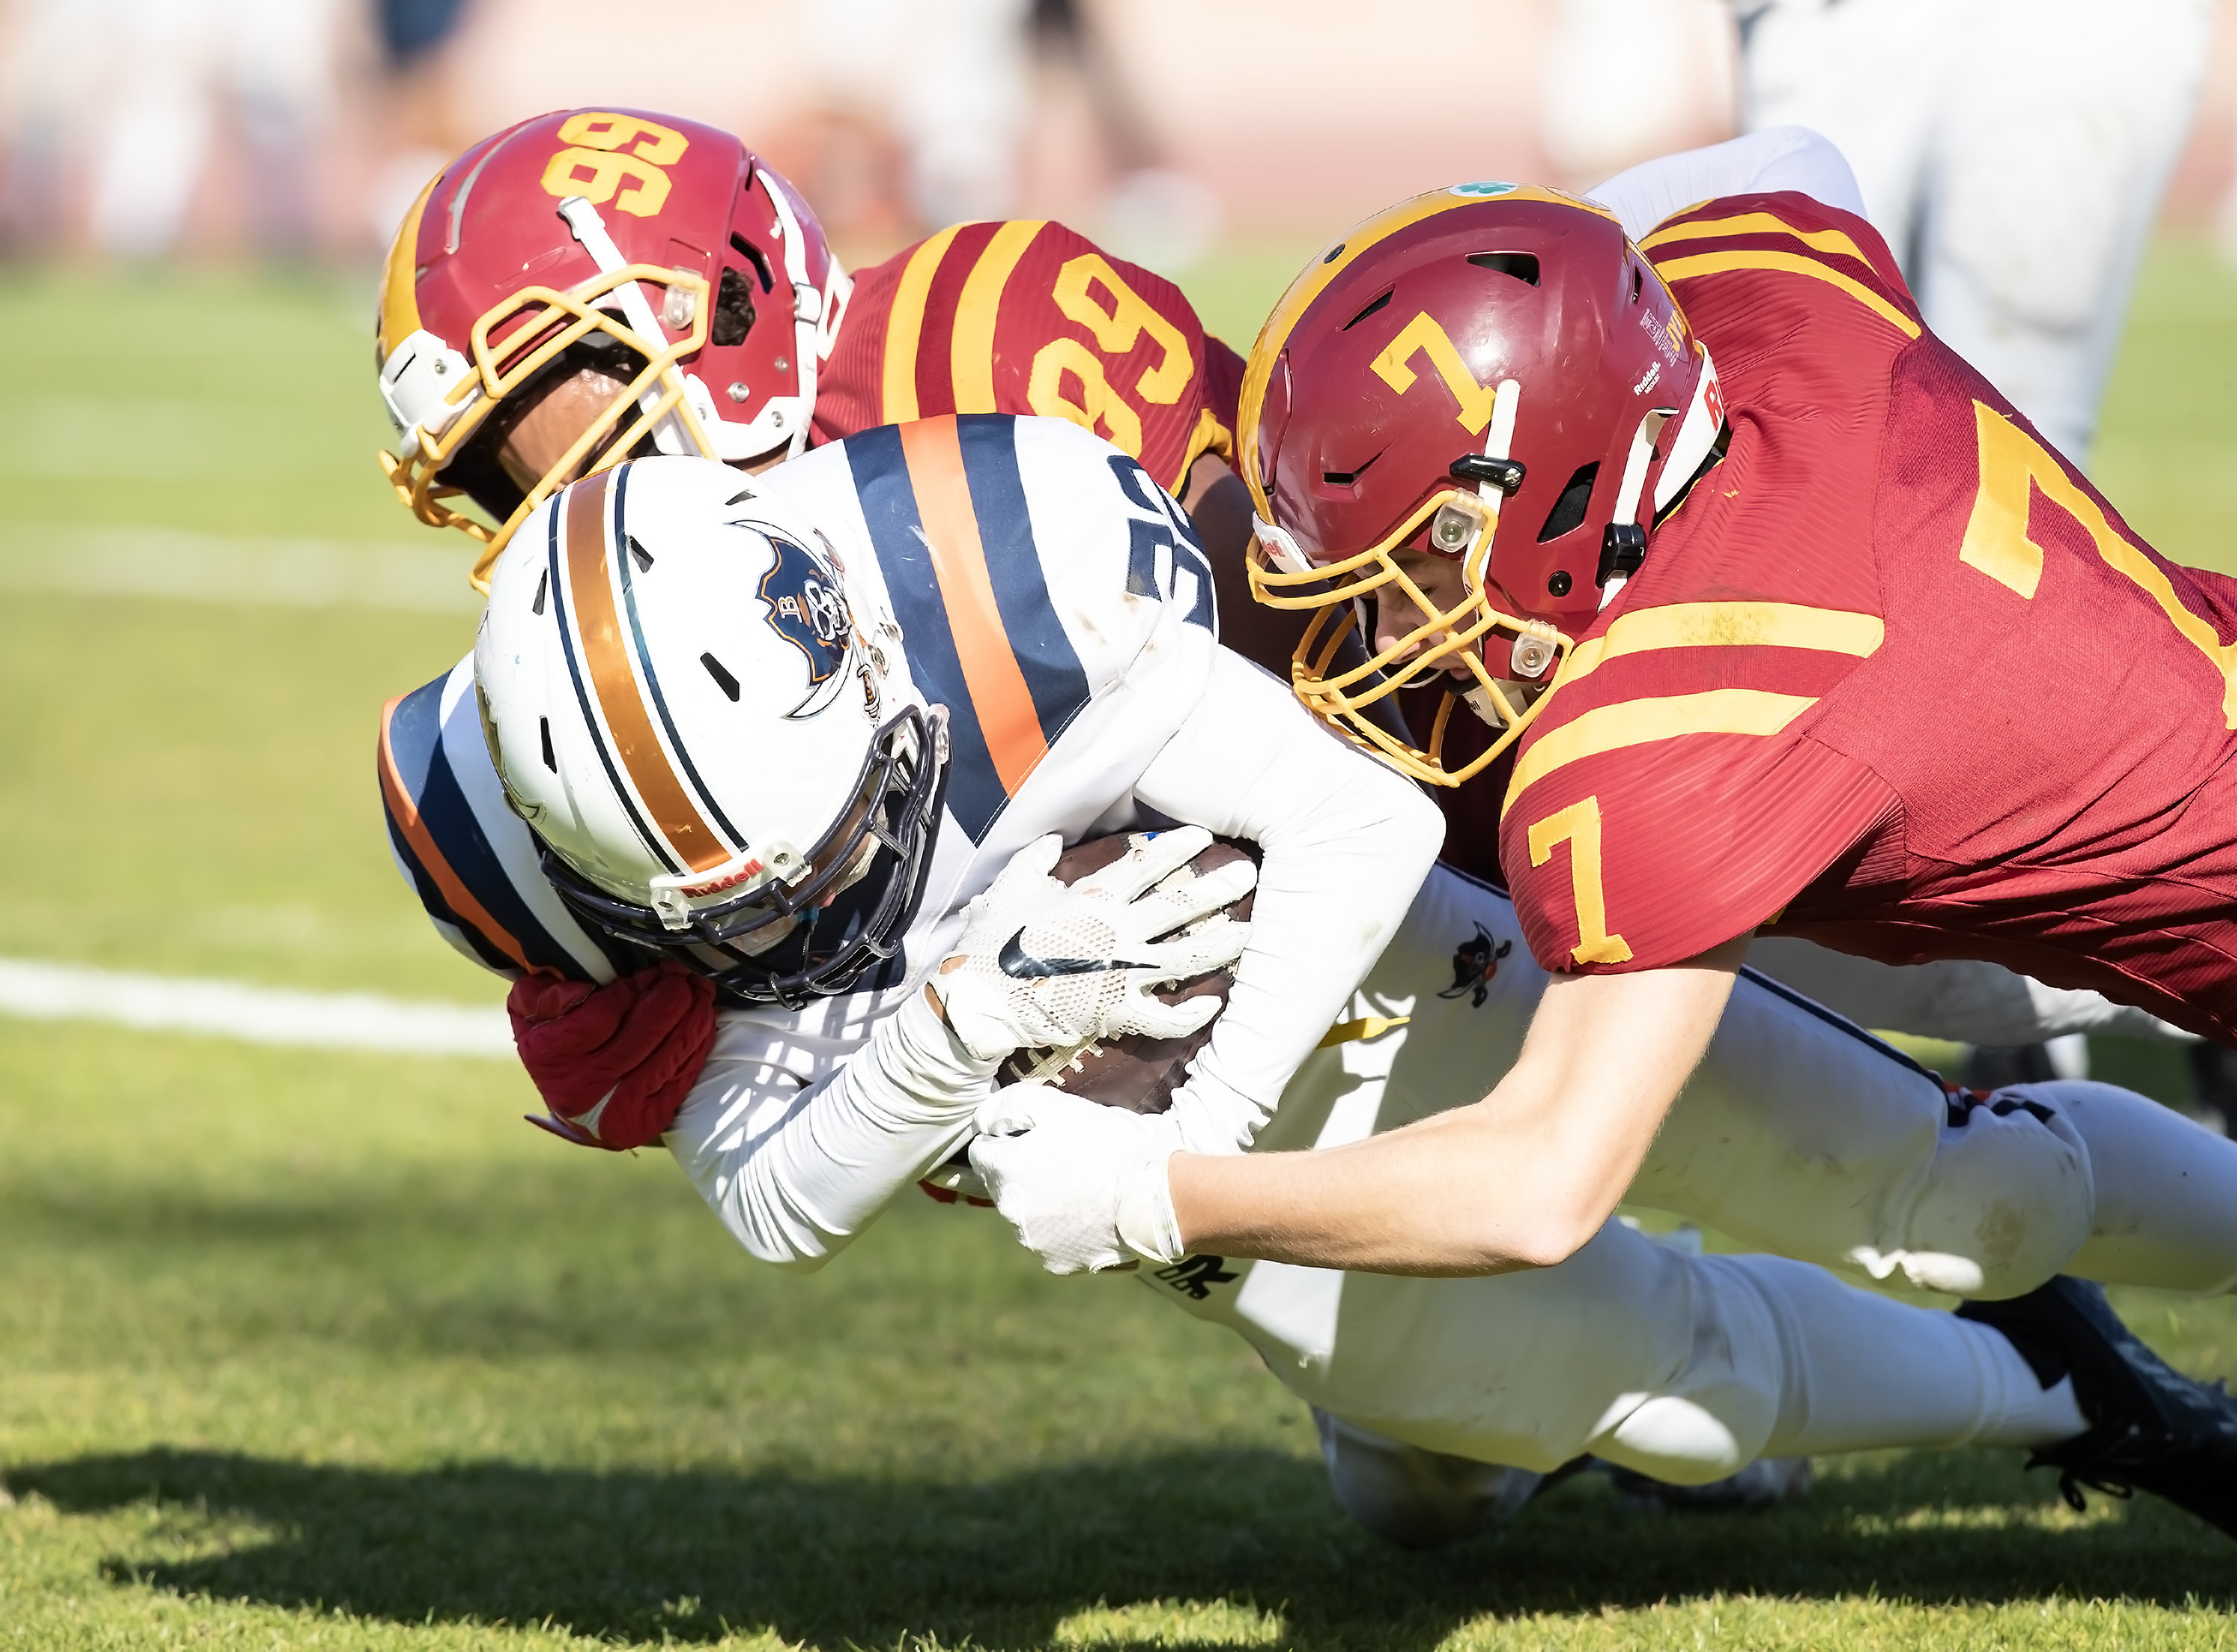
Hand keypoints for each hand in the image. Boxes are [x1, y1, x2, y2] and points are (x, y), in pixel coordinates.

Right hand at [509, 961, 716, 1149]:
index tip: (649, 973)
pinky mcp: (646, 1120)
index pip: (601, 1016)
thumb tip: (579, 990)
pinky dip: (696, 1046)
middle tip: (683, 975)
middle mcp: (582, 1088)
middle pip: (641, 1036)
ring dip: (691, 1018)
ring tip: (699, 992)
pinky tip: (703, 1023)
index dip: (631, 991)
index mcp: (550, 1057)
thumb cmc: (556, 1044)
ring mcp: (616, 1110)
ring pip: (667, 1056)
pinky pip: (681, 1077)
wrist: (573, 1103)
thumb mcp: (532, 1013)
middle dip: (670, 999)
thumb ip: (542, 994)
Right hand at [931, 826, 1253, 1064]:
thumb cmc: (989, 943)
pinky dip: (1190, 1013)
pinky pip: (1164, 1016)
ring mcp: (1119, 972)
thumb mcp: (1006, 889)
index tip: (1204, 837)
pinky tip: (1212, 1004)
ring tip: (1250, 933)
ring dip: (1220, 945)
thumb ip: (1035, 861)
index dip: (1177, 848)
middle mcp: (1115, 931)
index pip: (1144, 865)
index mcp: (1090, 898)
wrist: (977, 999)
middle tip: (1248, 876)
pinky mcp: (1115, 1011)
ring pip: (1184, 957)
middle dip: (1217, 889)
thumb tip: (1052, 839)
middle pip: (1178, 905)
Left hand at [969, 1086, 1184, 1272]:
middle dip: (1024, 1170)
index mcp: (1004, 1171)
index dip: (1007, 1137)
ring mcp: (1033, 1242)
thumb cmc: (1108, 1146)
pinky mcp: (1058, 1263)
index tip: (1036, 1134)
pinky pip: (1051, 1240)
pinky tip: (1091, 1213)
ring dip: (1043, 1200)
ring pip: (1027, 1213)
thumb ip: (1010, 1106)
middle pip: (1004, 1184)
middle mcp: (1009, 1212)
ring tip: (1083, 1186)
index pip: (981, 1151)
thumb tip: (983, 1119)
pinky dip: (1064, 1227)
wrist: (1155, 1197)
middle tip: (1066, 1157)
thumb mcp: (1057, 1107)